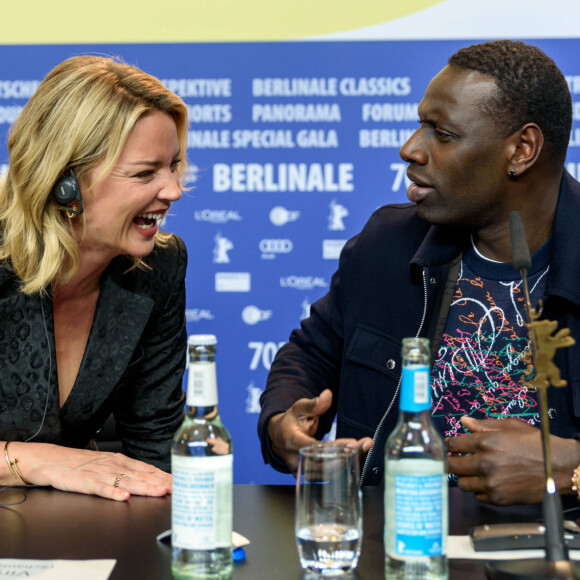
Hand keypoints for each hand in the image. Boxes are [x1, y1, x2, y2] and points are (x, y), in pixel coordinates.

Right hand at [6, 441, 171, 500]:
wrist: (53, 459)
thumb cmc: (81, 463)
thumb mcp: (108, 463)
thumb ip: (127, 470)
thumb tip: (149, 477)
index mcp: (120, 461)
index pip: (147, 468)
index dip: (163, 476)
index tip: (179, 481)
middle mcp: (114, 465)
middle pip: (141, 475)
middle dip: (160, 482)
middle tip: (176, 487)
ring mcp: (100, 473)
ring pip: (126, 481)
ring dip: (144, 487)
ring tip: (158, 491)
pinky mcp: (85, 482)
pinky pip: (101, 488)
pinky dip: (112, 492)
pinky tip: (122, 497)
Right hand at [267, 389, 372, 475]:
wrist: (280, 437)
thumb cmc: (291, 421)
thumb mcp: (299, 408)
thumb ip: (314, 404)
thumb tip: (328, 395)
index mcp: (292, 441)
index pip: (314, 448)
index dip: (334, 448)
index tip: (352, 444)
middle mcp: (296, 460)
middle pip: (323, 464)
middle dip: (346, 456)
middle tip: (363, 445)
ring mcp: (302, 471)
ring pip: (328, 473)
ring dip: (349, 462)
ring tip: (364, 448)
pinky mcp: (310, 476)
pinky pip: (328, 476)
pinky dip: (345, 466)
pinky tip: (357, 455)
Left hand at [446, 416, 579, 504]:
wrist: (559, 467)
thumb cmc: (535, 444)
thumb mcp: (510, 426)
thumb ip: (482, 425)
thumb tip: (464, 421)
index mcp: (485, 443)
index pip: (453, 445)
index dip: (450, 444)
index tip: (452, 446)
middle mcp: (485, 463)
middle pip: (452, 466)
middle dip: (452, 461)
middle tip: (456, 459)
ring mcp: (491, 483)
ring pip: (462, 483)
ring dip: (464, 477)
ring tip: (473, 471)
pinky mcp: (498, 498)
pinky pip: (477, 496)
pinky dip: (479, 489)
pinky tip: (487, 481)